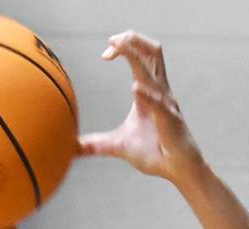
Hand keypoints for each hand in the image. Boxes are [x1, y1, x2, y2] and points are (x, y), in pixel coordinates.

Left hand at [78, 31, 200, 181]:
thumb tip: (71, 148)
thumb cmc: (154, 152)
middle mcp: (159, 92)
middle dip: (133, 40)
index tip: (106, 52)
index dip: (125, 46)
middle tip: (112, 41)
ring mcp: (166, 105)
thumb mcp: (118, 146)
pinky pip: (159, 104)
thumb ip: (96, 144)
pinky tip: (135, 89)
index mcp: (148, 92)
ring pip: (155, 71)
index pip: (142, 56)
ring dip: (137, 58)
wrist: (176, 170)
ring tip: (120, 48)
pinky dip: (147, 95)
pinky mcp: (170, 122)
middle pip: (152, 51)